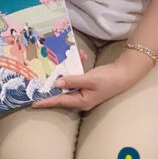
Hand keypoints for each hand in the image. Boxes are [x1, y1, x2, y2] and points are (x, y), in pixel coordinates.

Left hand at [31, 51, 150, 111]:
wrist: (124, 74)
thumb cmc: (108, 80)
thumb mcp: (89, 80)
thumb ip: (72, 81)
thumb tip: (57, 83)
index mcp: (81, 101)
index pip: (60, 101)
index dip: (46, 101)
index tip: (33, 103)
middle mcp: (80, 98)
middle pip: (61, 92)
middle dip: (52, 82)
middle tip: (38, 78)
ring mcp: (83, 91)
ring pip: (68, 80)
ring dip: (67, 69)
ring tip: (65, 57)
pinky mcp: (86, 83)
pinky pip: (76, 75)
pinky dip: (77, 65)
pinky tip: (81, 55)